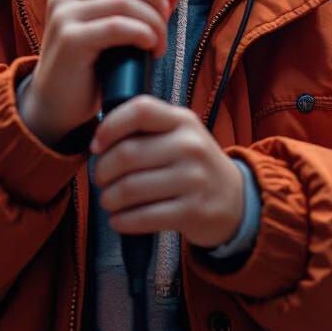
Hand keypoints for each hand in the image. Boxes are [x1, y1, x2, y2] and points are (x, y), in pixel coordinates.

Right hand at [19, 0, 183, 146]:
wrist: (57, 105)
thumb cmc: (90, 64)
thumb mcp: (116, 31)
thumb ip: (142, 5)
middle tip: (165, 22)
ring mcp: (64, 16)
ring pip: (124, 0)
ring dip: (154, 21)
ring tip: (159, 44)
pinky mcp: (71, 40)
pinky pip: (118, 26)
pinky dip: (143, 33)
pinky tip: (150, 48)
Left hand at [90, 95, 244, 248]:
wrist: (235, 199)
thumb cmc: (193, 164)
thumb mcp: (180, 135)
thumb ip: (146, 130)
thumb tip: (98, 142)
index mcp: (182, 120)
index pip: (140, 110)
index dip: (110, 126)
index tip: (96, 145)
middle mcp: (190, 146)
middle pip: (127, 154)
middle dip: (102, 171)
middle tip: (100, 180)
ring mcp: (194, 179)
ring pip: (131, 188)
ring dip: (109, 198)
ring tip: (108, 200)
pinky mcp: (193, 212)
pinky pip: (144, 217)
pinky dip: (122, 221)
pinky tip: (118, 220)